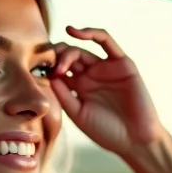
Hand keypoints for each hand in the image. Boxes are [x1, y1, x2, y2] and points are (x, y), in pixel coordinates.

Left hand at [50, 27, 164, 157]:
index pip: (58, 68)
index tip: (36, 71)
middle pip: (68, 56)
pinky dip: (91, 33)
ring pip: (82, 48)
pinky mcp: (122, 63)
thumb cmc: (107, 132)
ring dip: (68, 50)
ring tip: (59, 57)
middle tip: (49, 66)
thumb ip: (64, 94)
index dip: (46, 66)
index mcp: (79, 86)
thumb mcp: (78, 114)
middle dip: (55, 57)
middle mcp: (91, 74)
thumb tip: (47, 74)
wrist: (135, 140)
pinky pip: (106, 41)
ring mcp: (106, 68)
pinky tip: (73, 32)